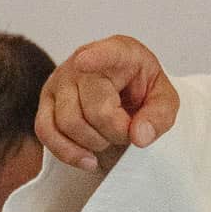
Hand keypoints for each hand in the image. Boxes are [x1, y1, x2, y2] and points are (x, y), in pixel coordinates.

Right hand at [35, 35, 179, 171]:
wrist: (122, 94)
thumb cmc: (141, 91)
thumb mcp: (164, 100)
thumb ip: (159, 116)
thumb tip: (139, 135)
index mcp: (120, 53)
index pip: (108, 53)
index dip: (96, 57)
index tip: (84, 62)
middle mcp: (83, 60)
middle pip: (94, 109)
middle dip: (116, 132)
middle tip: (127, 131)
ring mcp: (60, 80)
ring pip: (69, 123)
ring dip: (94, 142)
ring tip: (109, 136)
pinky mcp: (46, 102)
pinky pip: (46, 131)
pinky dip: (68, 152)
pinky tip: (88, 159)